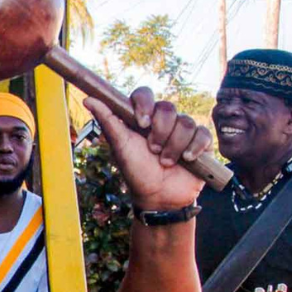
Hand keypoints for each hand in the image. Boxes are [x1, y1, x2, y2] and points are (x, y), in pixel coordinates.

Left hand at [84, 88, 211, 210]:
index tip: (142, 123)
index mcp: (142, 118)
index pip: (144, 94)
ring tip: (166, 162)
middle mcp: (163, 120)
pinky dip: (194, 148)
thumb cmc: (137, 171)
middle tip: (153, 150)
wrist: (159, 198)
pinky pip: (203, 134)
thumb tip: (88, 99)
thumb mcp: (120, 147)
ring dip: (174, 146)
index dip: (145, 104)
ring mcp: (183, 130)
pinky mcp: (200, 142)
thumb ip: (108, 121)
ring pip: (186, 123)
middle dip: (160, 132)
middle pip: (168, 108)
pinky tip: (187, 160)